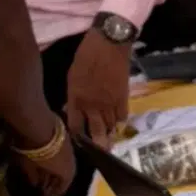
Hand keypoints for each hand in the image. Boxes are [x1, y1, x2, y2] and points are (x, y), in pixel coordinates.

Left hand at [15, 126, 76, 195]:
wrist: (38, 123)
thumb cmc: (34, 150)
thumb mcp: (30, 167)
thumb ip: (34, 177)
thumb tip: (36, 184)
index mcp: (67, 171)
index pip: (63, 187)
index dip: (54, 193)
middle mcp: (72, 160)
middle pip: (64, 174)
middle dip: (54, 181)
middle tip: (44, 187)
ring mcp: (68, 146)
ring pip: (63, 162)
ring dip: (54, 169)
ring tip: (43, 173)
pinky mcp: (64, 135)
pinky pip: (61, 152)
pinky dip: (53, 158)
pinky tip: (44, 158)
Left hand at [65, 29, 129, 146]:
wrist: (110, 42)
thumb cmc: (87, 54)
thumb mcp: (72, 74)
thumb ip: (72, 94)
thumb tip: (72, 107)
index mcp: (77, 98)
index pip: (76, 125)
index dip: (78, 135)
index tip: (79, 140)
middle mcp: (92, 105)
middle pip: (96, 132)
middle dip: (98, 145)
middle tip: (101, 153)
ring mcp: (109, 103)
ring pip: (110, 126)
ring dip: (109, 134)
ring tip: (109, 140)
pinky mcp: (123, 97)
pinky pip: (122, 117)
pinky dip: (120, 121)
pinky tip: (118, 123)